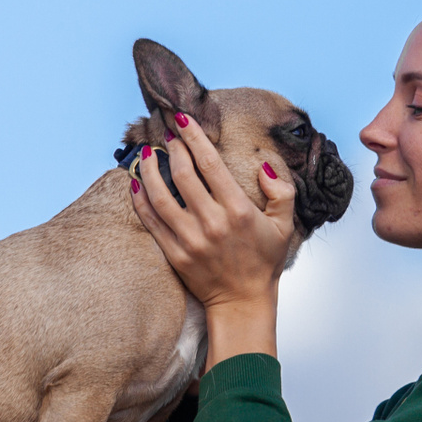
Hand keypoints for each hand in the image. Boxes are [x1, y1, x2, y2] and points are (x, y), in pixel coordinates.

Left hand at [130, 114, 293, 367]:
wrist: (243, 302)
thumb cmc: (264, 262)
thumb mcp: (285, 225)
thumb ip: (280, 192)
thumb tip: (262, 166)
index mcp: (238, 211)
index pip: (210, 164)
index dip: (195, 137)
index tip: (183, 119)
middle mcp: (212, 223)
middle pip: (183, 174)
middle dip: (172, 147)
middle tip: (166, 132)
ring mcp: (190, 239)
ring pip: (160, 195)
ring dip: (150, 169)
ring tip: (147, 152)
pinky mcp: (174, 253)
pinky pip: (151, 221)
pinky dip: (140, 199)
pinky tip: (136, 183)